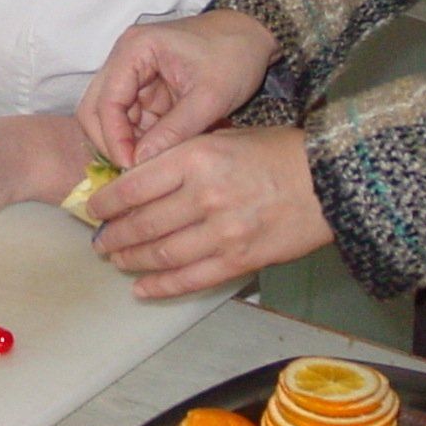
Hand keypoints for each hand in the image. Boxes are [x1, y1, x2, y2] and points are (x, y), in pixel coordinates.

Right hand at [77, 11, 279, 167]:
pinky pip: (131, 119)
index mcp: (135, 49)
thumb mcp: (210, 97)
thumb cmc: (234, 56)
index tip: (131, 167)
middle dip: (112, 142)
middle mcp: (124, 58)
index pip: (105, 102)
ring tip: (153, 162)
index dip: (114, 138)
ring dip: (127, 142)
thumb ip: (175, 130)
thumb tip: (141, 164)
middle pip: (96, 109)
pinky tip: (161, 152)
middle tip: (134, 170)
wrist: (253, 36)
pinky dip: (141, 138)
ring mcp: (132, 73)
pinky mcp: (144, 87)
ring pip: (110, 117)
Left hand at [88, 125, 332, 298]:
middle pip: (141, 223)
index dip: (106, 203)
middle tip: (100, 240)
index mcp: (196, 158)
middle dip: (113, 235)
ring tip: (116, 260)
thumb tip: (136, 180)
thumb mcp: (221, 138)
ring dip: (131, 260)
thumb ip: (179, 158)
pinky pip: (189, 279)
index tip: (95, 209)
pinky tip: (142, 287)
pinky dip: (160, 286)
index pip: (133, 185)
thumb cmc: (276, 153)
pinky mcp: (240, 260)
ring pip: (159, 254)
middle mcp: (204, 196)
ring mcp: (222, 232)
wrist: (330, 181)